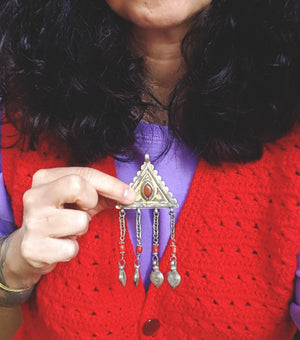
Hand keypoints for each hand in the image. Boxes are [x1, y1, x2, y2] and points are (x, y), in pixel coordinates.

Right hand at [3, 167, 135, 288]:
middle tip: (86, 210)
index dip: (111, 184)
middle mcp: (34, 196)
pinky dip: (72, 249)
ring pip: (80, 222)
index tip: (129, 195)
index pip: (84, 173)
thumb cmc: (59, 219)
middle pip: (77, 186)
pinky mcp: (33, 248)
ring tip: (69, 231)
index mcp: (45, 178)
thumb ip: (100, 193)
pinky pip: (71, 249)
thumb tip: (129, 195)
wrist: (28, 248)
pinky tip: (60, 245)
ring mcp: (32, 222)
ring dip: (81, 229)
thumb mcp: (77, 200)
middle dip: (91, 201)